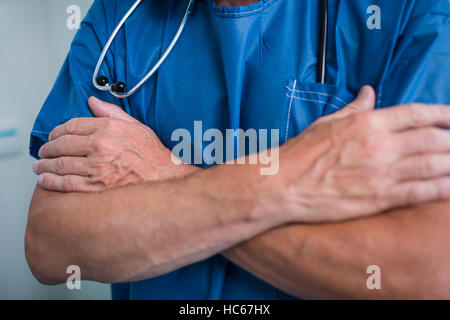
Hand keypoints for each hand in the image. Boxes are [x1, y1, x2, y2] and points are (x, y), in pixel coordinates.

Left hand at [34, 97, 197, 191]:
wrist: (164, 179)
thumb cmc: (153, 156)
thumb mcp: (136, 126)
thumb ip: (112, 112)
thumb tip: (92, 102)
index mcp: (108, 128)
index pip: (72, 125)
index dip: (57, 131)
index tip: (53, 136)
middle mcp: (100, 145)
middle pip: (62, 144)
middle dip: (48, 148)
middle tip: (43, 151)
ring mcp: (96, 167)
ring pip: (60, 163)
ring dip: (45, 164)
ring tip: (40, 165)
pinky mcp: (95, 187)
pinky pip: (65, 182)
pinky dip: (51, 180)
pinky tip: (45, 179)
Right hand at [274, 86, 449, 222]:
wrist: (282, 185)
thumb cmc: (301, 154)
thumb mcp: (326, 123)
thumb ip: (354, 108)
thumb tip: (369, 92)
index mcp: (366, 123)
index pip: (416, 113)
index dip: (442, 113)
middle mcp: (379, 145)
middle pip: (433, 138)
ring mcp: (381, 173)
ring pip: (433, 165)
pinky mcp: (378, 199)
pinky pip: (421, 192)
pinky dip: (442, 188)